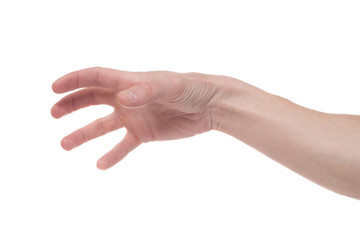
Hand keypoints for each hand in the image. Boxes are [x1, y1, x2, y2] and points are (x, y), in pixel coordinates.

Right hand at [51, 67, 221, 169]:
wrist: (208, 106)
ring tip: (64, 144)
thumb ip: (146, 92)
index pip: (94, 77)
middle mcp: (127, 99)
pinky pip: (123, 145)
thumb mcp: (169, 86)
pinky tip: (100, 165)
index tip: (54, 89)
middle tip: (54, 113)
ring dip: (83, 134)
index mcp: (129, 82)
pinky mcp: (144, 134)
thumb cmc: (189, 89)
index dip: (73, 81)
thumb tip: (123, 99)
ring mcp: (134, 117)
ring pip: (102, 126)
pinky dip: (112, 155)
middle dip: (71, 104)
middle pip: (91, 99)